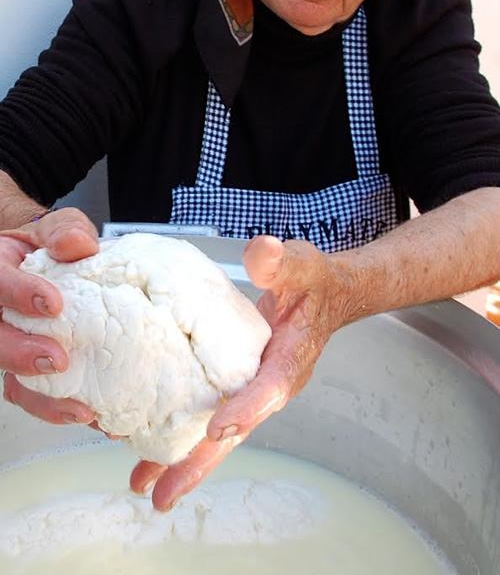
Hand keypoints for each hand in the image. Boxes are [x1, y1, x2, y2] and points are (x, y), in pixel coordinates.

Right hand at [1, 208, 97, 424]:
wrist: (53, 264)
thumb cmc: (50, 246)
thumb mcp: (58, 227)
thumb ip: (65, 232)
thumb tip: (78, 245)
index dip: (18, 293)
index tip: (52, 303)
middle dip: (21, 354)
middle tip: (57, 359)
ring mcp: (13, 345)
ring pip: (11, 379)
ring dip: (43, 398)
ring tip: (79, 407)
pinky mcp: (32, 370)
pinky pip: (37, 396)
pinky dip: (63, 409)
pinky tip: (93, 415)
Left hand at [131, 235, 347, 510]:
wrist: (326, 296)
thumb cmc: (313, 282)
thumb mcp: (300, 263)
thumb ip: (280, 260)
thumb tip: (260, 252)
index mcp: (292, 358)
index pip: (272, 387)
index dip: (248, 407)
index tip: (219, 427)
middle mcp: (273, 384)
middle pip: (239, 430)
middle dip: (202, 461)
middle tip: (165, 494)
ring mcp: (255, 390)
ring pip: (221, 434)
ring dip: (185, 460)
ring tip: (145, 487)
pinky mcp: (239, 387)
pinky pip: (212, 417)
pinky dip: (185, 437)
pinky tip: (152, 454)